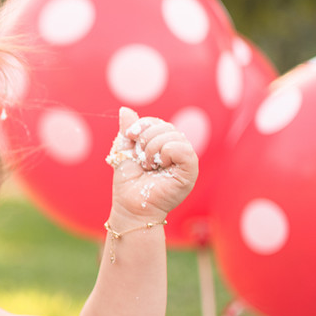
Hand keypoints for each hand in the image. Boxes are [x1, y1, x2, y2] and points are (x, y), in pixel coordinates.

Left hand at [106, 107, 197, 221]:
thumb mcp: (125, 152)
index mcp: (164, 145)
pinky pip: (183, 149)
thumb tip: (125, 109)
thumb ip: (128, 132)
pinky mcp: (190, 171)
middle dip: (145, 138)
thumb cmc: (129, 183)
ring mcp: (185, 160)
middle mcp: (178, 150)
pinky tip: (159, 166)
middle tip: (141, 159)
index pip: (157, 122)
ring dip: (152, 148)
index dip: (142, 125)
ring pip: (173, 135)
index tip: (129, 137)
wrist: (130, 206)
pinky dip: (166, 152)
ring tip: (148, 165)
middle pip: (165, 126)